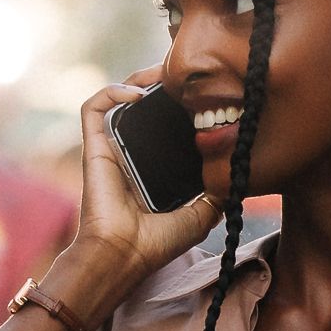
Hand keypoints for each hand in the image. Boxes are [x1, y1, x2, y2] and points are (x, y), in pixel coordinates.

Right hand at [55, 72, 219, 326]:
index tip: (201, 93)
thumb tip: (235, 172)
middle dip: (162, 82)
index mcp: (152, 165)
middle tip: (185, 76)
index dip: (180, 103)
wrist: (124, 255)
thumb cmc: (156, 243)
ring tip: (162, 75)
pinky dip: (112, 92)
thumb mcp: (200, 215)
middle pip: (143, 103)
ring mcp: (111, 147)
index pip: (164, 123)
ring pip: (119, 96)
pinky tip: (136, 93)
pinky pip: (94, 107)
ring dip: (138, 78)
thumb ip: (216, 193)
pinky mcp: (94, 146)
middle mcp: (131, 151)